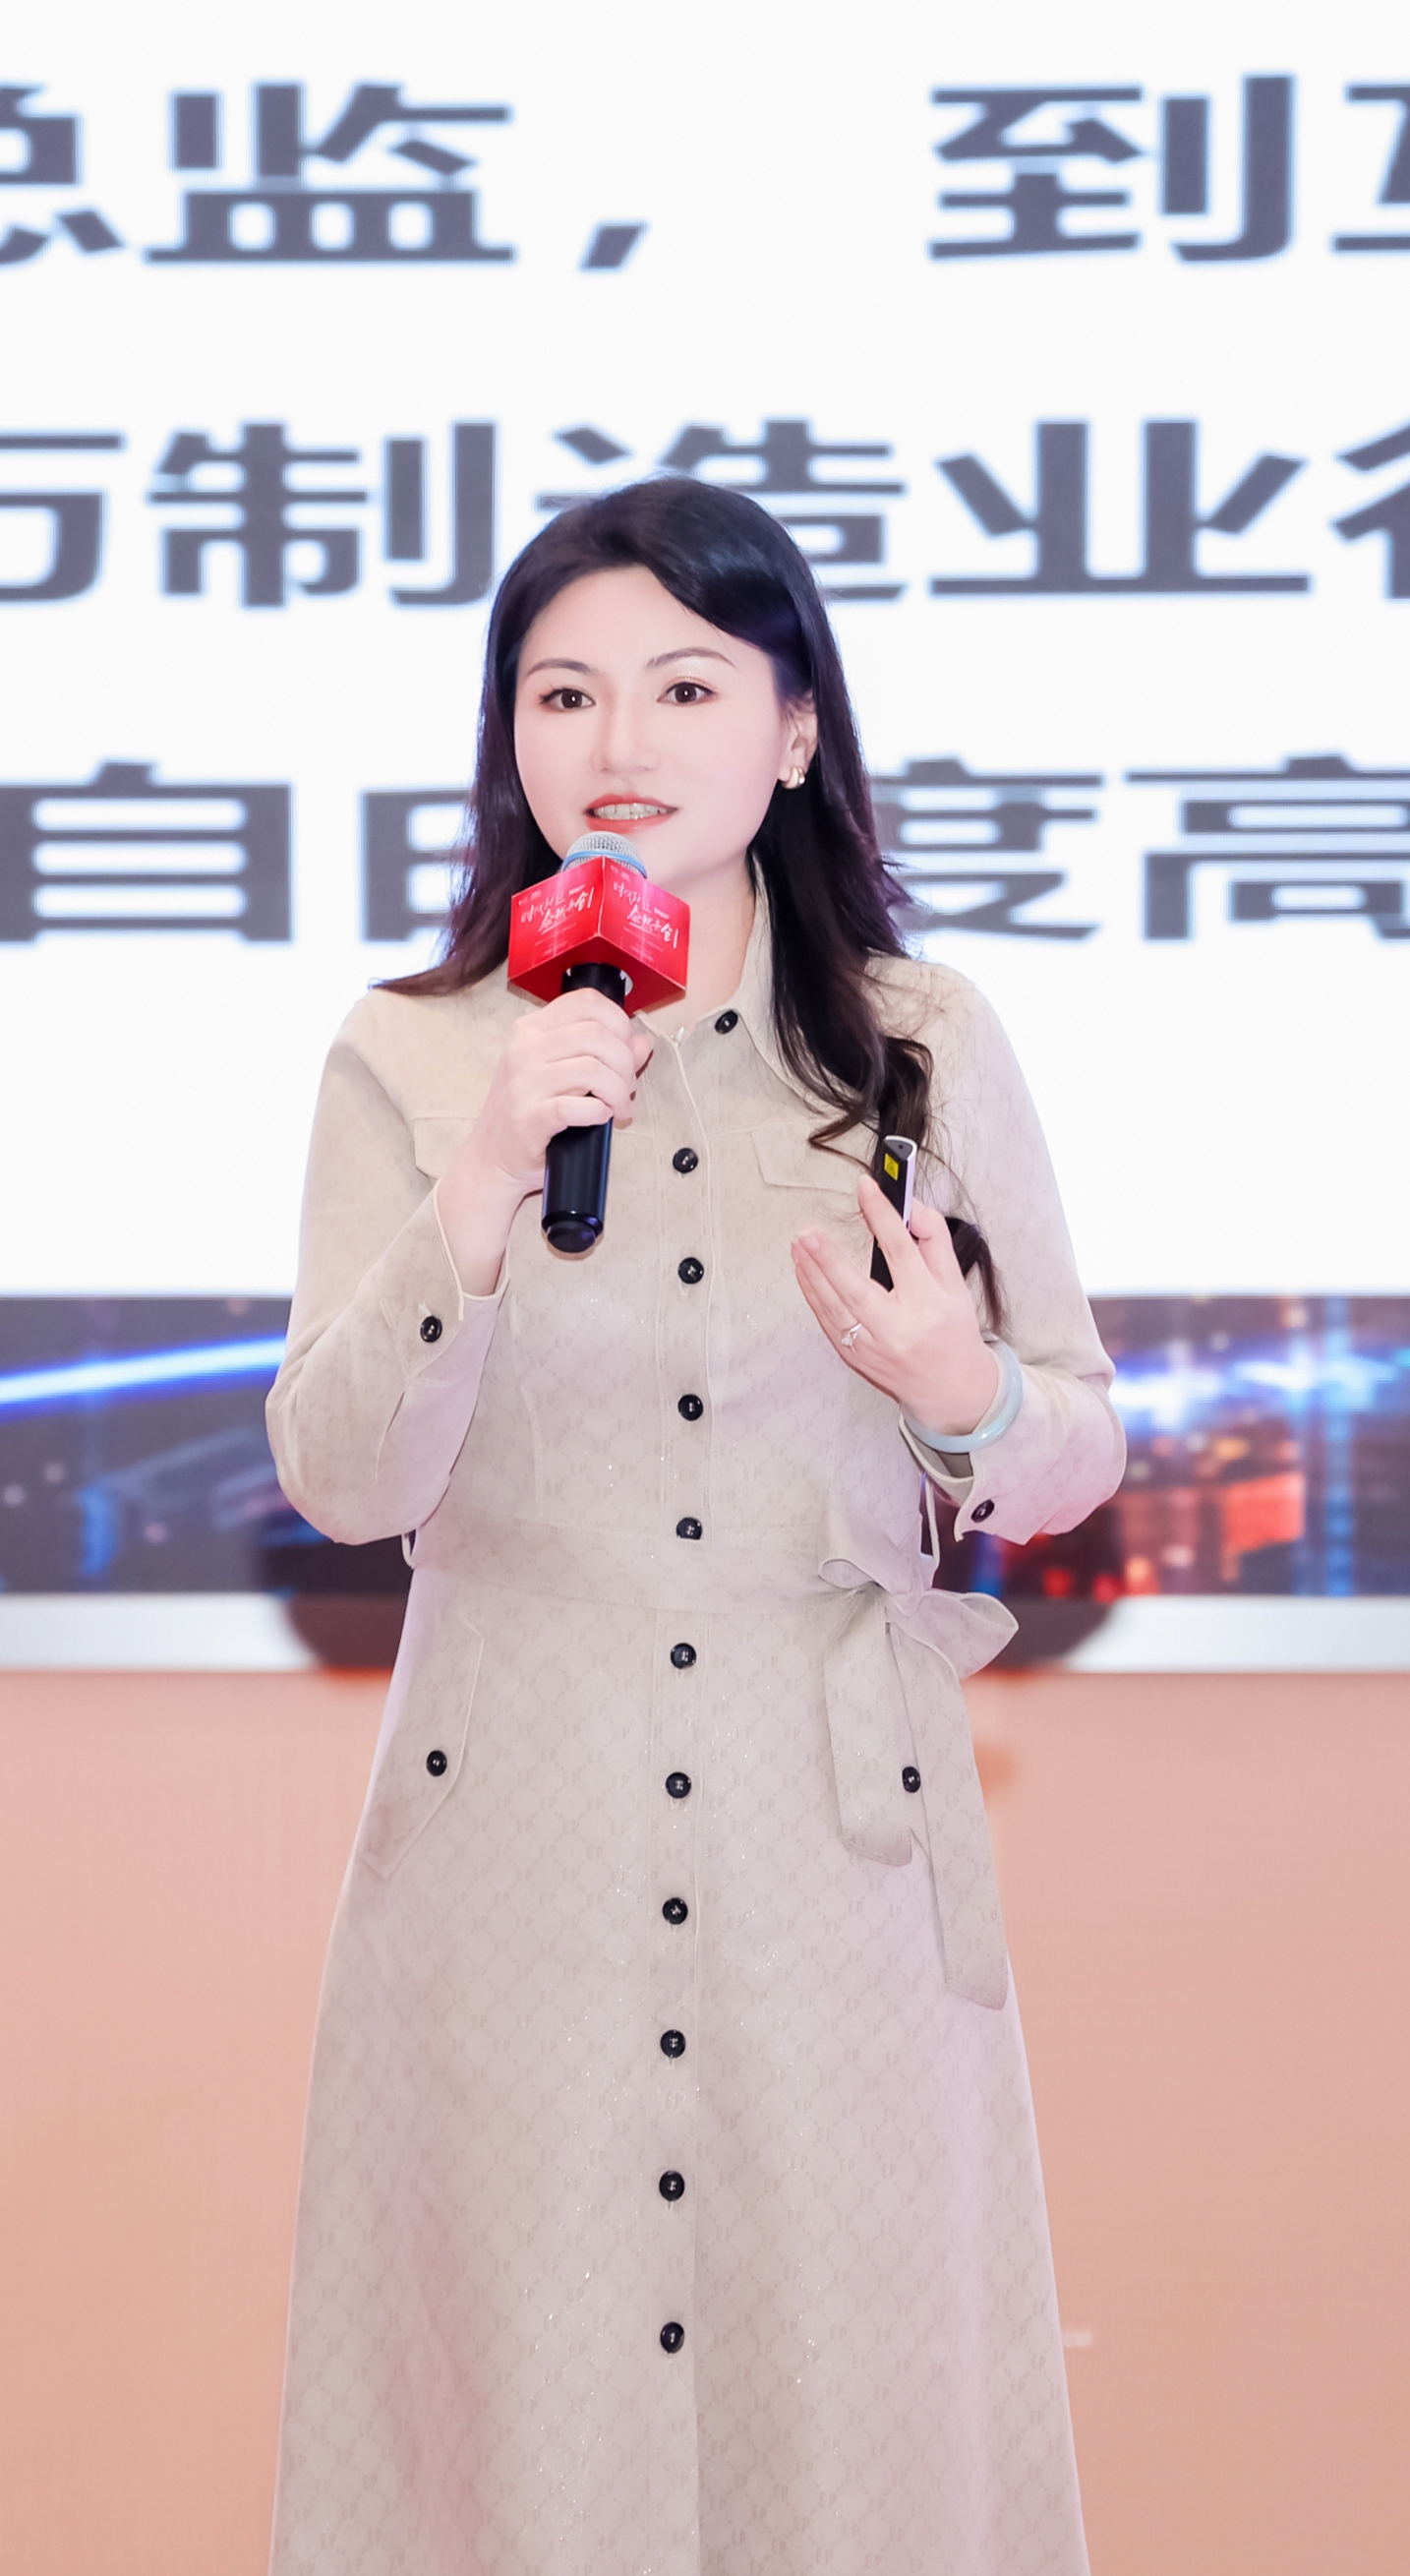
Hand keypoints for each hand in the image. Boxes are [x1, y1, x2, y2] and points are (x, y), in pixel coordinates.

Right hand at [437, 990, 653, 1295]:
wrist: (492, 1159)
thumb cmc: (528, 1114)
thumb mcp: (561, 1073)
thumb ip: (601, 1054)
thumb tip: (641, 1043)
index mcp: (531, 1030)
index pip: (586, 1002)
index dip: (619, 1022)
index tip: (626, 1049)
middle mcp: (524, 1050)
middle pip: (596, 1034)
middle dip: (625, 1062)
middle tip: (627, 1086)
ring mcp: (524, 1084)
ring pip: (592, 1068)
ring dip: (619, 1090)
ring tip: (620, 1107)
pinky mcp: (528, 1118)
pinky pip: (576, 1106)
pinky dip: (599, 1111)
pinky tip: (602, 1117)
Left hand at [791, 1175, 999, 1437]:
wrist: (951, 1390)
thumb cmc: (953, 1331)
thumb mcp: (955, 1284)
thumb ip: (935, 1241)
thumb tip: (911, 1207)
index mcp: (929, 1304)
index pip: (902, 1252)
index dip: (883, 1217)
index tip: (866, 1189)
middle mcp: (899, 1329)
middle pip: (857, 1290)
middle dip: (829, 1261)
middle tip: (809, 1234)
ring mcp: (873, 1348)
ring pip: (835, 1309)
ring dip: (812, 1275)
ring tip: (799, 1244)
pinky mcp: (855, 1358)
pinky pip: (828, 1323)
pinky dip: (813, 1296)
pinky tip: (803, 1271)